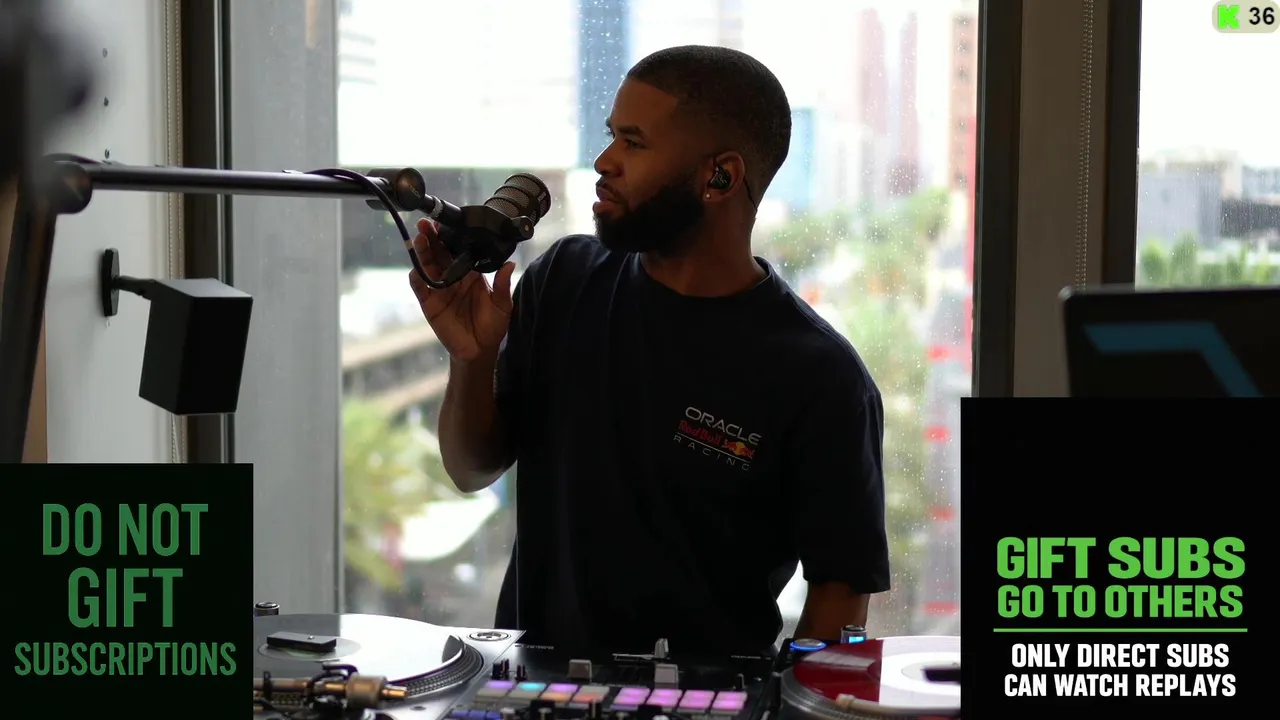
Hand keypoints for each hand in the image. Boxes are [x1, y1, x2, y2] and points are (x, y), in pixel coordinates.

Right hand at [408, 217, 515, 362]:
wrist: (479, 350)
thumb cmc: (492, 327)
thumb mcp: (502, 306)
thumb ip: (503, 285)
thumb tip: (510, 264)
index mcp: (470, 274)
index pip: (458, 251)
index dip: (452, 237)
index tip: (449, 223)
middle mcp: (453, 278)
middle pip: (439, 253)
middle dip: (432, 238)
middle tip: (427, 224)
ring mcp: (439, 289)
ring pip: (427, 266)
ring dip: (422, 252)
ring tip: (420, 238)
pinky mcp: (429, 303)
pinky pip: (420, 287)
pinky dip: (417, 278)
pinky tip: (417, 270)